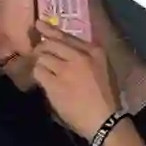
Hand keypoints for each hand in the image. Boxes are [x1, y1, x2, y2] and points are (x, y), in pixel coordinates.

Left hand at [31, 21, 120, 139]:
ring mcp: (66, 70)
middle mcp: (79, 56)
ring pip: (42, 56)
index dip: (50, 30)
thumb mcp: (104, 68)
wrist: (104, 121)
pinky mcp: (55, 85)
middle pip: (51, 43)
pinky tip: (43, 80)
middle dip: (42, 46)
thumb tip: (67, 48)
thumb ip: (88, 55)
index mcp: (94, 50)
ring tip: (43, 70)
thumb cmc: (106, 97)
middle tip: (38, 53)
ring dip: (40, 62)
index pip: (66, 36)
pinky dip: (39, 74)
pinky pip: (39, 72)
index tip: (39, 24)